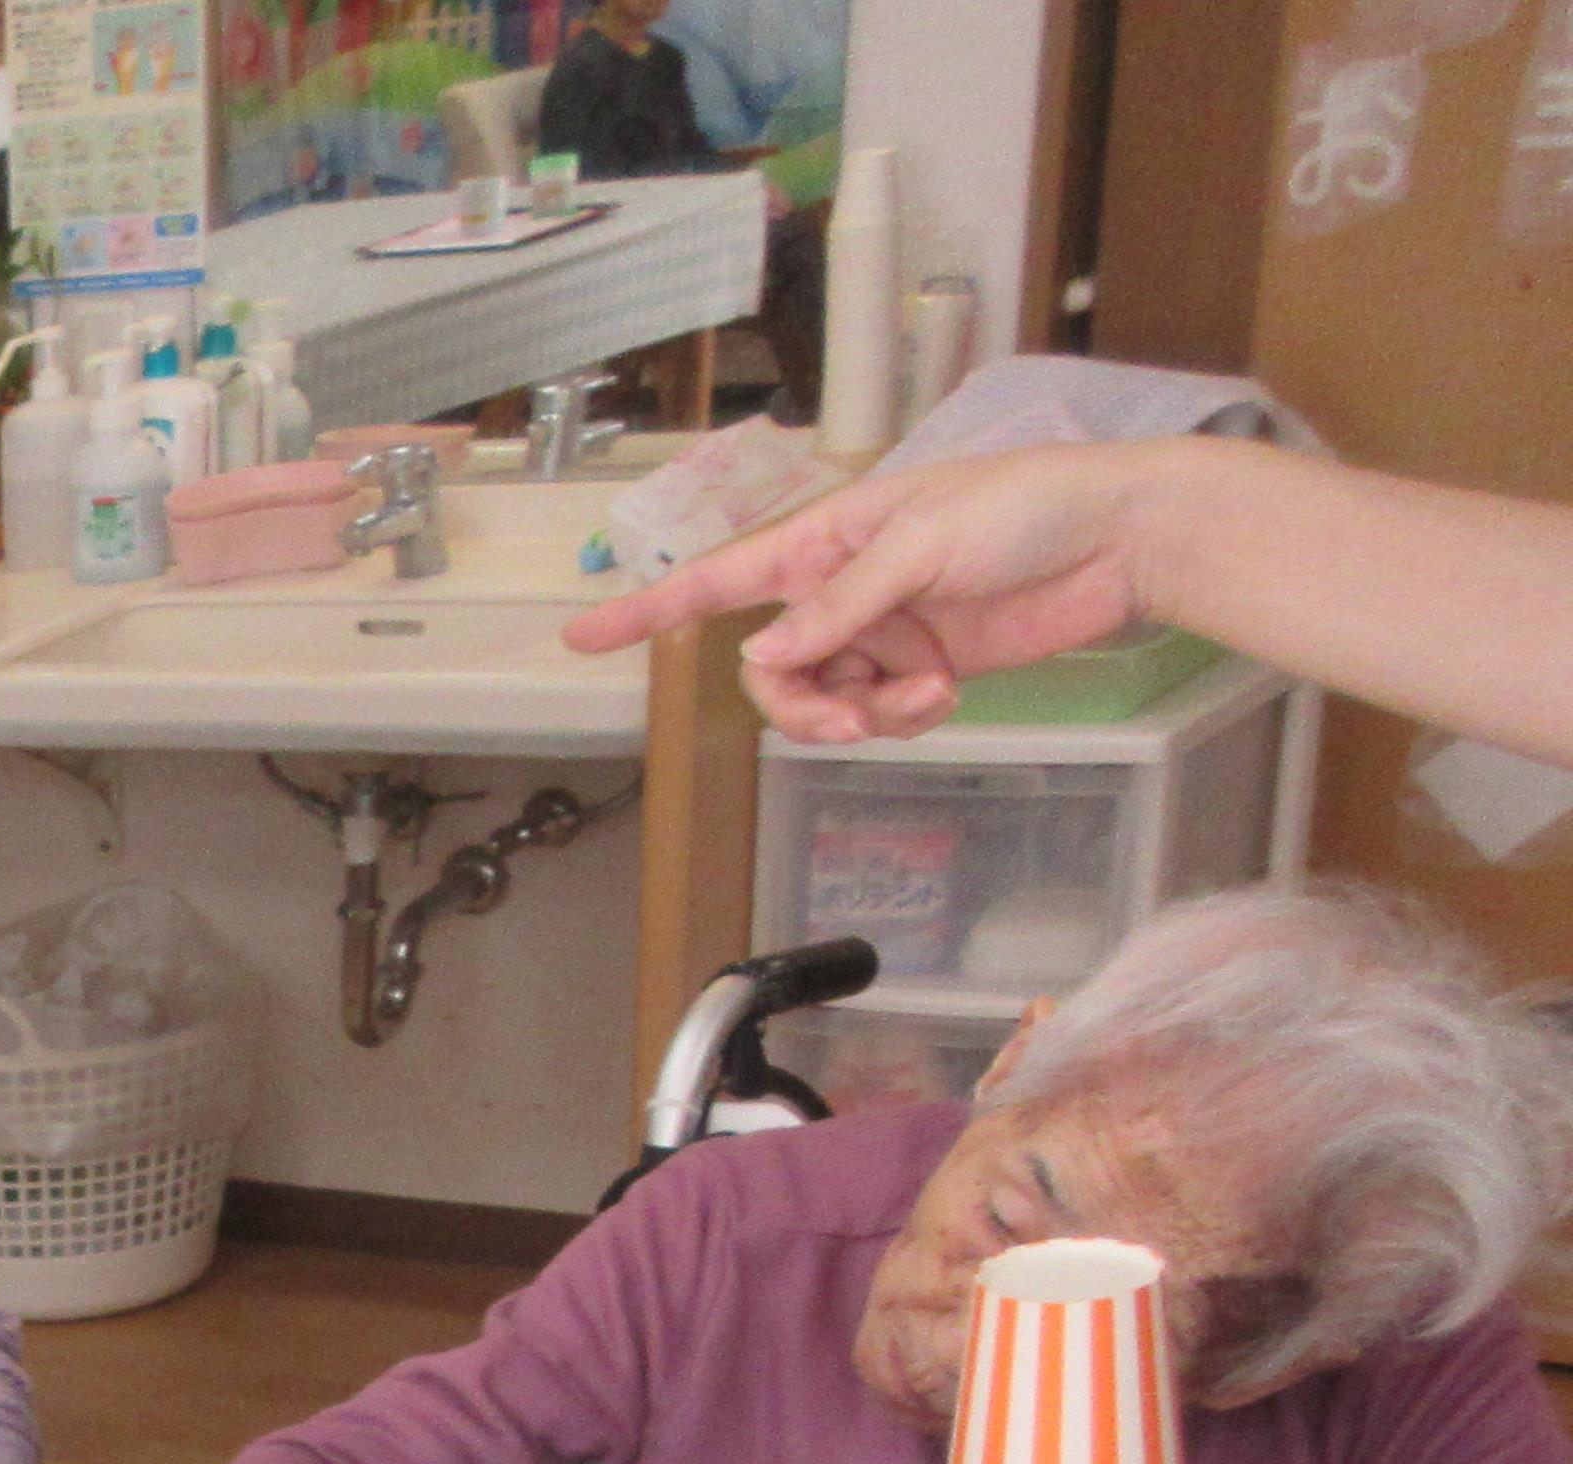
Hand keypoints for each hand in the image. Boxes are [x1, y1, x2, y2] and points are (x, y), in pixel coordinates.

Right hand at [558, 444, 1165, 744]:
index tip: (580, 636)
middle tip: (845, 720)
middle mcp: (840, 590)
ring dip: (863, 716)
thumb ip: (838, 606)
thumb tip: (764, 658)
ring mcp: (883, 633)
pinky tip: (948, 694)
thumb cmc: (1024, 506)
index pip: (716, 580)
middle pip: (771, 672)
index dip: (647, 609)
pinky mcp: (926, 668)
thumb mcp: (920, 544)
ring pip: (824, 703)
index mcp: (824, 540)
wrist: (1120, 539)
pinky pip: (880, 716)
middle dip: (801, 705)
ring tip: (924, 698)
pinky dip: (905, 717)